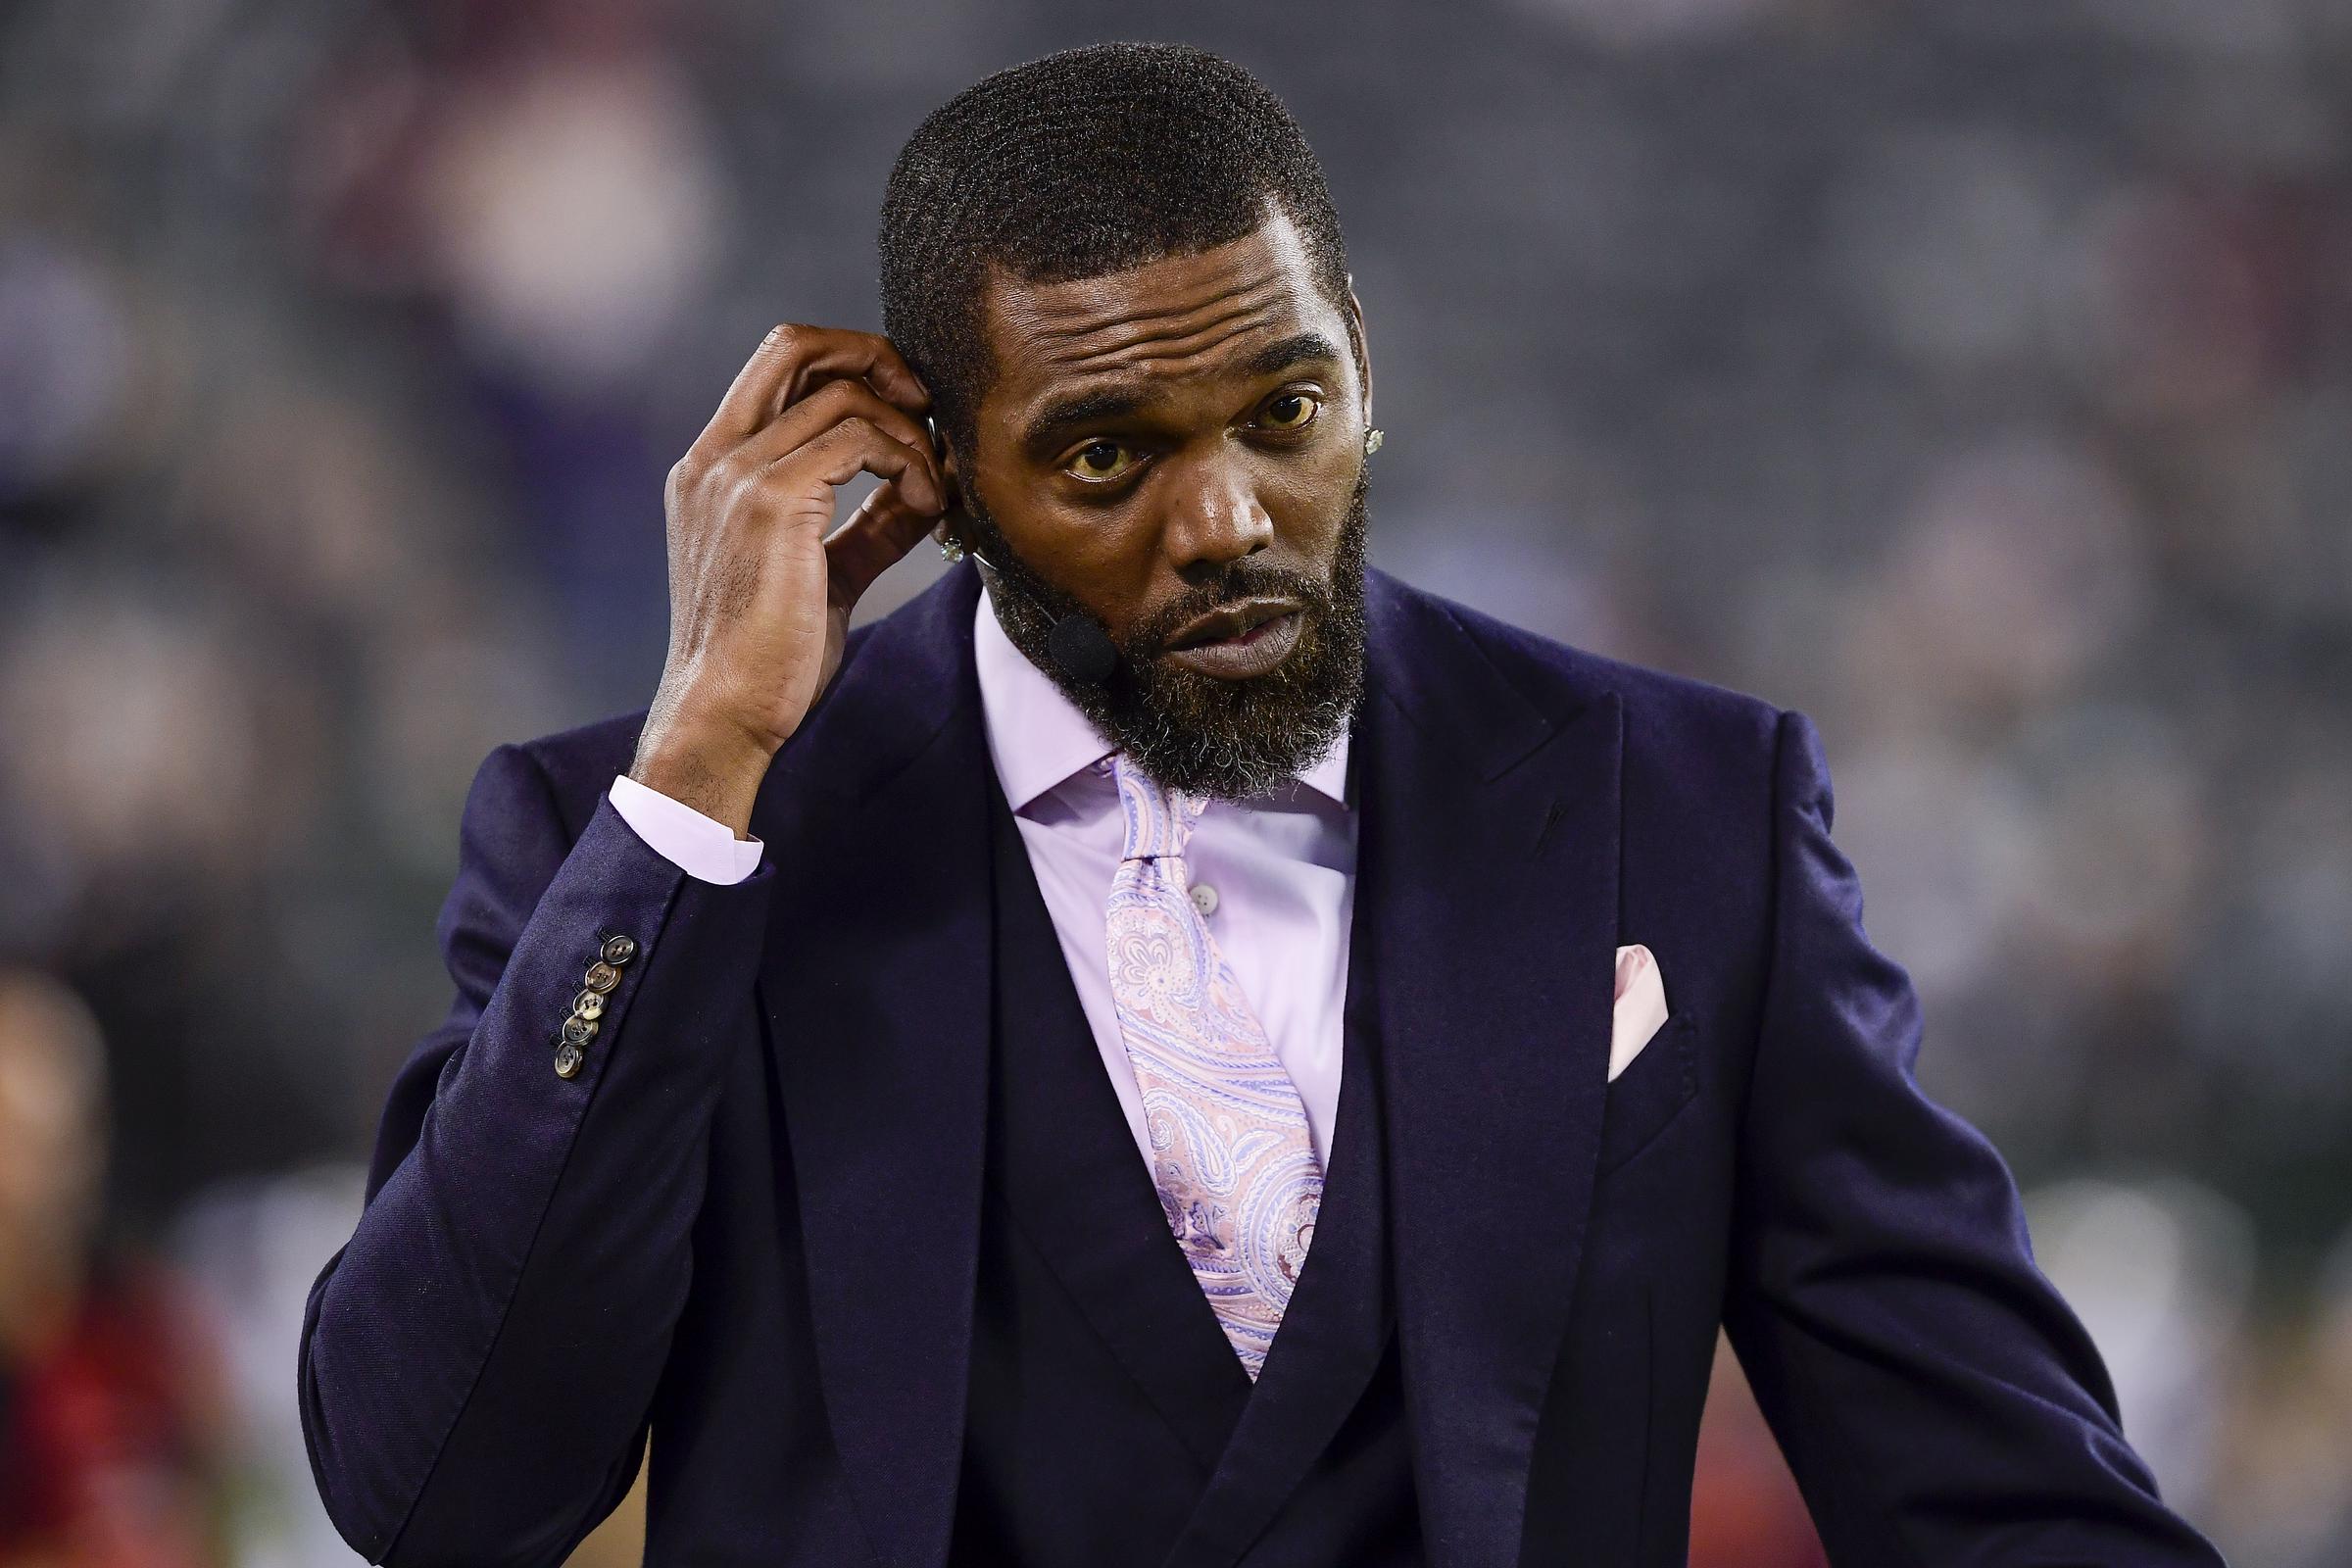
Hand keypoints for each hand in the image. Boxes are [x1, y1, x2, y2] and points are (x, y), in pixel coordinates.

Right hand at [631, 324, 946, 832]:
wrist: (724, 715)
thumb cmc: (771, 660)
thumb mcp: (826, 575)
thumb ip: (868, 525)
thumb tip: (928, 489)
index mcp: (713, 467)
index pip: (778, 365)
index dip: (853, 366)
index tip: (908, 410)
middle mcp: (715, 457)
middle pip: (796, 343)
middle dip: (877, 358)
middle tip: (927, 409)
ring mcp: (737, 474)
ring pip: (844, 396)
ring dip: (910, 434)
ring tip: (935, 490)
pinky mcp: (771, 500)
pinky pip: (858, 439)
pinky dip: (908, 462)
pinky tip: (928, 504)